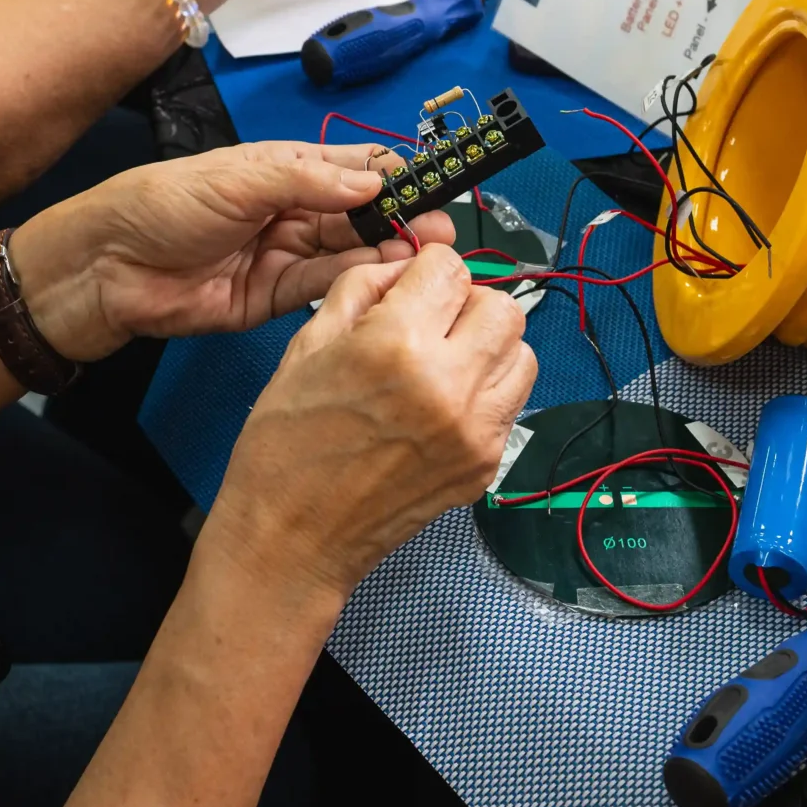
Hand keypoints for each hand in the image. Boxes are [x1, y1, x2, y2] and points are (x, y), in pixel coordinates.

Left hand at [11, 142, 457, 362]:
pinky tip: (387, 274)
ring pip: (349, 251)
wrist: (107, 266)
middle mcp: (291, 210)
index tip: (436, 183)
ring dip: (386, 251)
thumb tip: (374, 178)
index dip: (396, 174)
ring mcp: (284, 255)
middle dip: (401, 218)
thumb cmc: (161, 204)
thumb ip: (309, 180)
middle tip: (440, 228)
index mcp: (284, 169)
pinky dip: (356, 281)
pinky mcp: (274, 299)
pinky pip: (324, 288)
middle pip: (360, 212)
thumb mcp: (238, 178)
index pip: (355, 166)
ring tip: (426, 253)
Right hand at [203, 249, 538, 594]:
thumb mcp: (306, 345)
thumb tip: (405, 267)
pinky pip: (511, 402)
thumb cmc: (285, 441)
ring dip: (488, 345)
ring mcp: (476, 430)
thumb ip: (361, 289)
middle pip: (503, 306)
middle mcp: (450, 384)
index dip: (425, 270)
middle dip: (466, 303)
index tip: (407, 289)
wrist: (293, 539)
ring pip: (522, 352)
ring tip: (445, 362)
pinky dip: (487, 390)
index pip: (450, 267)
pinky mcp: (487, 464)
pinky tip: (443, 404)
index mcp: (397, 345)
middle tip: (429, 323)